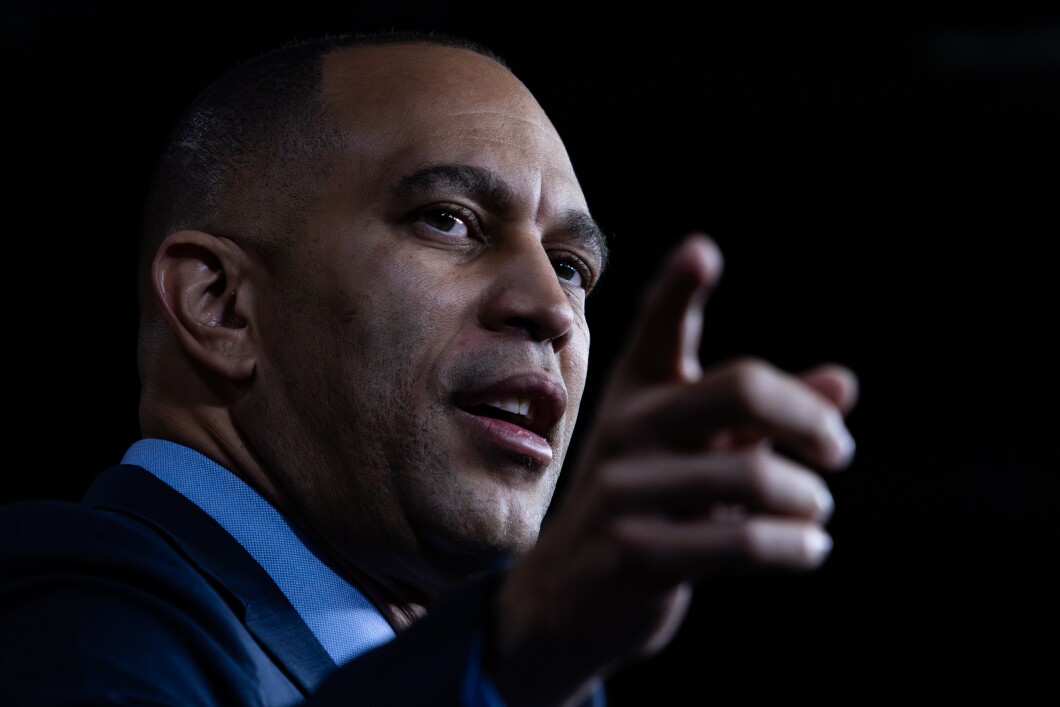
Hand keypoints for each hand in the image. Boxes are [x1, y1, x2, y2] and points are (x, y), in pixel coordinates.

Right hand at [488, 234, 858, 705]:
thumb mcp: (696, 458)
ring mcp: (625, 491)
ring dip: (807, 499)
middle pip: (739, 388)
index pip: (657, 329)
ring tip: (815, 513)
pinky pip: (744, 542)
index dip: (678, 287)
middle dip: (808, 418)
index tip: (703, 251)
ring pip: (753, 475)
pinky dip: (797, 545)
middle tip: (836, 449)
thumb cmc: (644, 514)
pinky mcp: (635, 554)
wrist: (562, 603)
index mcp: (637, 395)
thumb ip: (763, 419)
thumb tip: (843, 381)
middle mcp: (626, 430)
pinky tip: (809, 548)